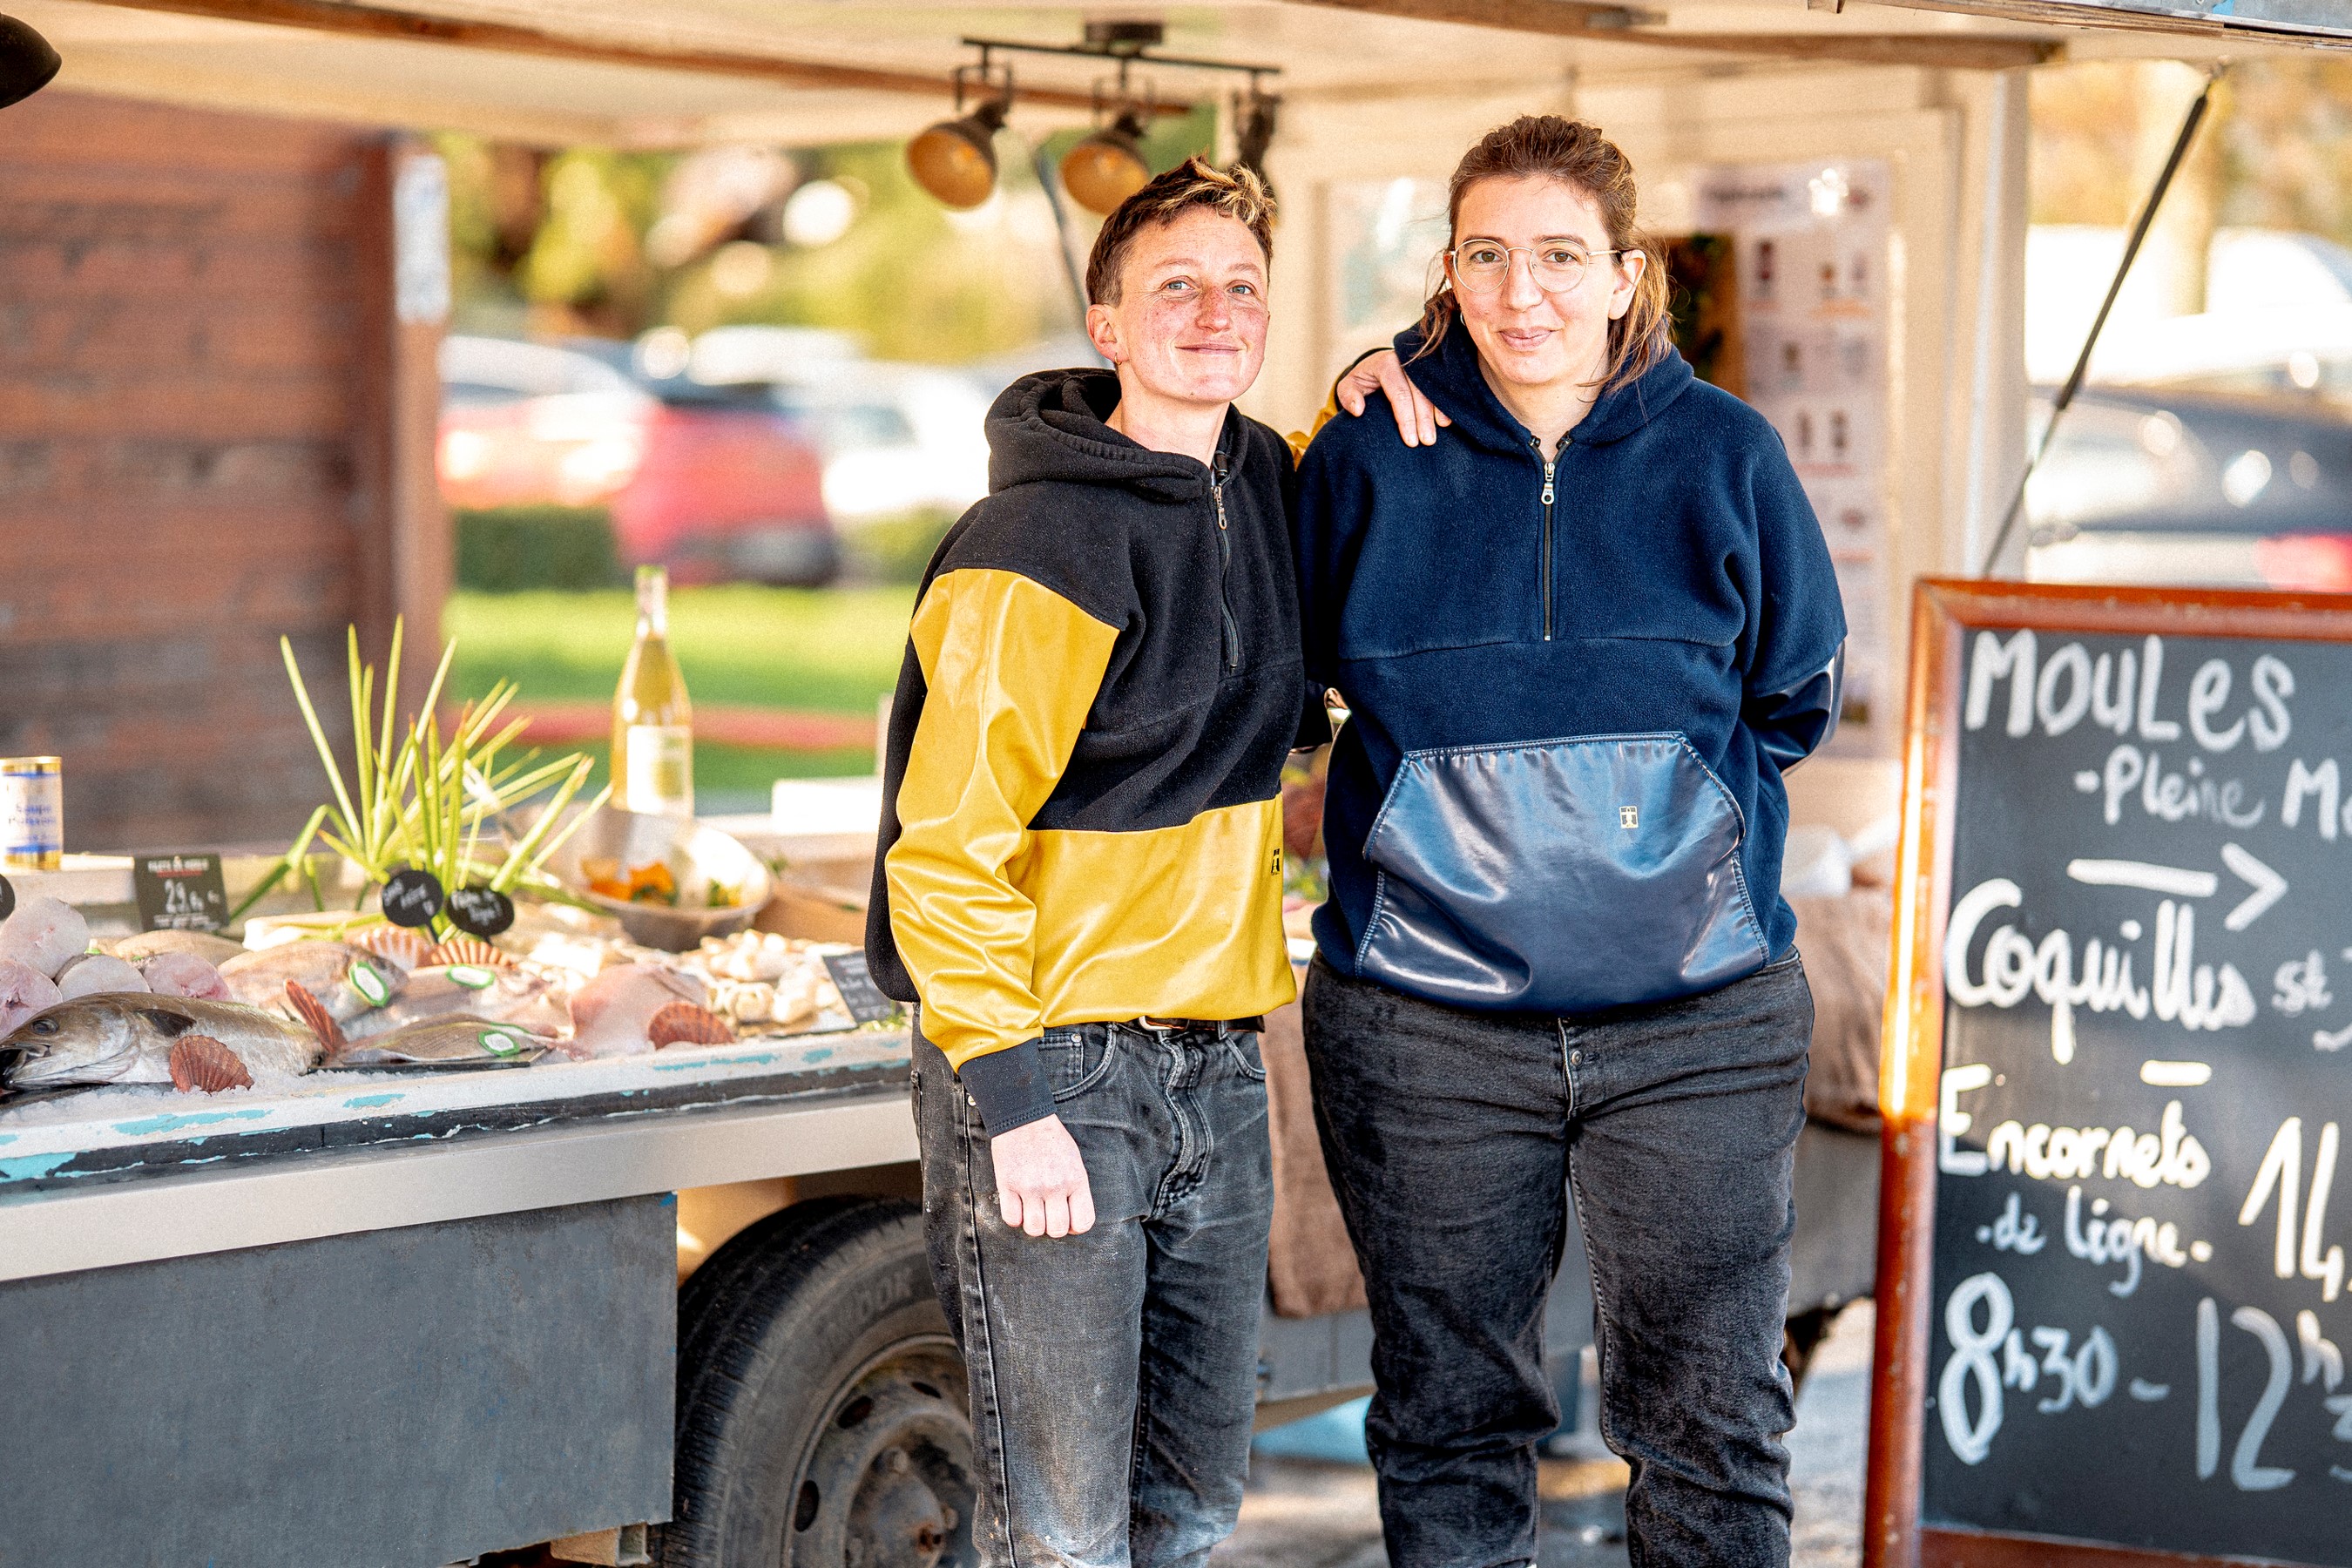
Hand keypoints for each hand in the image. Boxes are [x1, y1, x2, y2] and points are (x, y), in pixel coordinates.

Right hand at [991, 1114, 1095, 1237]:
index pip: (1083, 1222)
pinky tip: (1017, 1205)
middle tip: (1047, 1214)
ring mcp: (1030, 1187)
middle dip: (1052, 1227)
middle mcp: (1055, 1186)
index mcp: (1075, 1179)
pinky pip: (1011, 1219)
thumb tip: (1073, 1221)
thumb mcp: (1075, 1161)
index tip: (1067, 1219)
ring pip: (1034, 1229)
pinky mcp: (1007, 1184)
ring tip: (1032, 1210)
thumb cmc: (1052, 1141)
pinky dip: (1014, 1218)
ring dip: (1033, 1224)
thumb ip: (1076, 1190)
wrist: (1024, 1118)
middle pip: (1057, 1230)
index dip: (1074, 1227)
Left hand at [1336, 349, 1449, 446]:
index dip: (1406, 418)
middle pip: (1419, 391)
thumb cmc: (1364, 378)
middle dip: (1423, 419)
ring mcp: (1421, 363)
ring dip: (1437, 412)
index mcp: (1386, 364)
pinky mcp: (1430, 368)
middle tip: (1427, 442)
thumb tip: (1358, 410)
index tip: (1410, 441)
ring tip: (1438, 434)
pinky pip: (1440, 384)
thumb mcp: (1349, 384)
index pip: (1399, 393)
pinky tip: (1447, 421)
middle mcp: (1406, 361)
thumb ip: (1348, 395)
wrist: (1380, 363)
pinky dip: (1444, 403)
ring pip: (1432, 388)